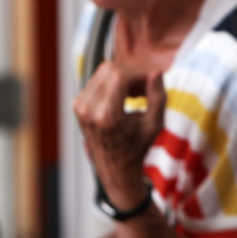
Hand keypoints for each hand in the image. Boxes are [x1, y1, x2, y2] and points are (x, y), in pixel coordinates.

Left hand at [73, 63, 165, 209]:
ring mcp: (80, 106)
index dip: (139, 74)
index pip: (120, 76)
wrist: (115, 167)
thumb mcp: (155, 125)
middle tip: (145, 88)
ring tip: (137, 94)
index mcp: (105, 116)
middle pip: (111, 70)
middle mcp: (88, 109)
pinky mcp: (77, 104)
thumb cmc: (137, 147)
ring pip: (103, 72)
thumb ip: (158, 97)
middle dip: (131, 74)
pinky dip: (113, 83)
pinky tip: (125, 97)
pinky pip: (97, 81)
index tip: (152, 82)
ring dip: (123, 78)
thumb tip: (157, 72)